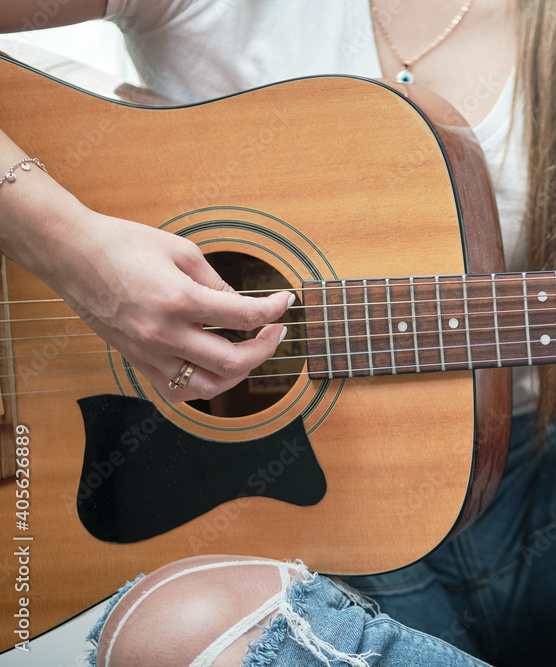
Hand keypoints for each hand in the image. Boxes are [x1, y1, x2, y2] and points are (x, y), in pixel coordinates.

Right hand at [41, 209, 291, 400]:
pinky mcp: (135, 361)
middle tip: (274, 331)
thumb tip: (242, 306)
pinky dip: (202, 386)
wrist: (70, 254)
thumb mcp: (182, 251)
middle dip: (265, 348)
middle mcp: (164, 334)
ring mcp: (148, 353)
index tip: (285, 302)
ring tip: (248, 352)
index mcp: (179, 300)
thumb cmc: (123, 244)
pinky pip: (176, 391)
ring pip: (207, 387)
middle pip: (233, 361)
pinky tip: (213, 368)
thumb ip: (217, 283)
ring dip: (237, 374)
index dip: (274, 310)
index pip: (244, 316)